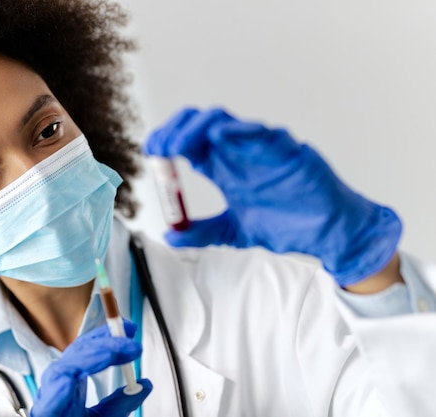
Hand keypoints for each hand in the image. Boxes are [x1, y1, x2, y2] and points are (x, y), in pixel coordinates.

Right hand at [30, 321, 151, 416]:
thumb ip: (121, 402)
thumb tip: (145, 384)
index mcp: (72, 384)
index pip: (88, 350)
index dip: (107, 336)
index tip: (128, 329)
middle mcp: (60, 386)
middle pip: (78, 353)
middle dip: (104, 341)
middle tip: (129, 338)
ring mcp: (50, 396)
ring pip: (66, 367)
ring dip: (92, 357)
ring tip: (114, 354)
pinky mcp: (45, 410)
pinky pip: (51, 394)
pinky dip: (62, 385)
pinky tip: (76, 379)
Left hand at [144, 107, 401, 286]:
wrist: (326, 234)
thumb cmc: (285, 225)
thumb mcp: (233, 231)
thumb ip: (203, 232)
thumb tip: (170, 236)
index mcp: (224, 167)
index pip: (188, 143)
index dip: (167, 141)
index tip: (150, 151)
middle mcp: (238, 153)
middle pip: (200, 125)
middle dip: (175, 131)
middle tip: (160, 148)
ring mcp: (261, 149)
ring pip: (224, 122)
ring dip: (196, 128)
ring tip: (178, 145)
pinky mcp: (286, 150)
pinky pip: (262, 133)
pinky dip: (239, 131)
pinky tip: (219, 136)